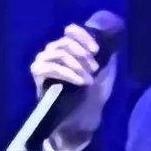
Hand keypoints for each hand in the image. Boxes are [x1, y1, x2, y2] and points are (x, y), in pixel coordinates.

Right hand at [29, 20, 119, 150]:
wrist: (82, 120)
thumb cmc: (93, 97)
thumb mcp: (106, 72)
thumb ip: (106, 54)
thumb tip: (112, 36)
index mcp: (70, 49)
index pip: (71, 30)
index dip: (83, 36)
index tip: (96, 50)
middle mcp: (53, 52)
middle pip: (65, 41)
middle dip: (83, 54)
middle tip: (95, 69)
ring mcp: (43, 63)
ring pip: (58, 53)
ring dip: (77, 65)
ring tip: (88, 79)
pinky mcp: (38, 76)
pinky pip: (49, 67)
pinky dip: (67, 73)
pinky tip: (80, 81)